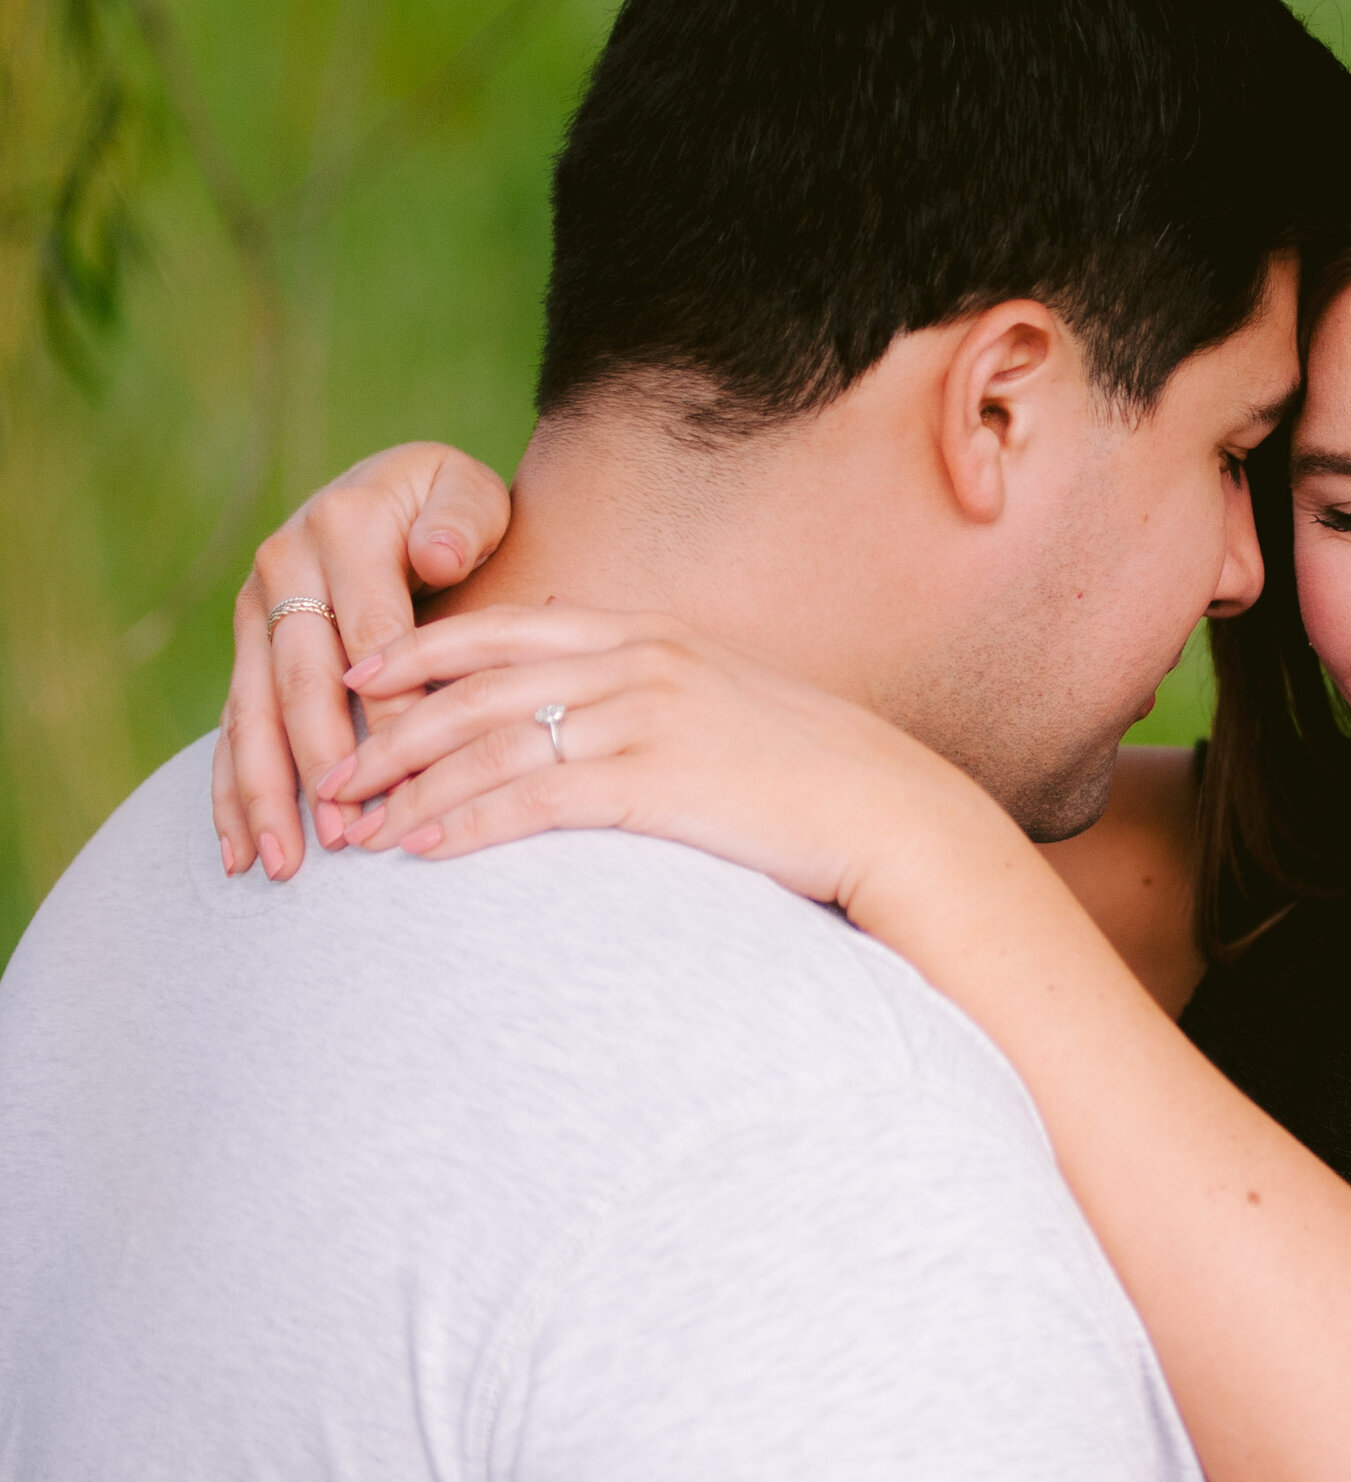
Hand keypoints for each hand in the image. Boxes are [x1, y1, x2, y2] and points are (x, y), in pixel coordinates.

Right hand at [212, 444, 511, 879]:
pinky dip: (232, 790)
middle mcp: (284, 565)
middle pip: (299, 682)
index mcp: (343, 527)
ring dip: (263, 793)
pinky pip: (234, 725)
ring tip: (279, 863)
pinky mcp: (245, 646)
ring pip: (253, 712)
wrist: (396, 488)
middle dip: (316, 767)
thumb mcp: (468, 495)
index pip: (371, 636)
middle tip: (339, 839)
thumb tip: (437, 555)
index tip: (412, 782)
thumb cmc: (449, 508)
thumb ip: (460, 522)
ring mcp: (255, 609)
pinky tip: (239, 850)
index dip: (391, 713)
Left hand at [313, 605, 1001, 915]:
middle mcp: (635, 663)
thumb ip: (648, 699)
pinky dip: (467, 822)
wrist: (888, 811)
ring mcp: (644, 718)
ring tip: (356, 826)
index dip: (420, 652)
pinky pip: (534, 799)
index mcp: (647, 635)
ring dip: (410, 786)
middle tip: (330, 771)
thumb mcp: (722, 709)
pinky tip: (423, 849)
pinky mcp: (654, 781)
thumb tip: (589, 723)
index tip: (360, 677)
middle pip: (477, 688)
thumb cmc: (807, 777)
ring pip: (491, 743)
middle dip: (390, 731)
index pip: (504, 632)